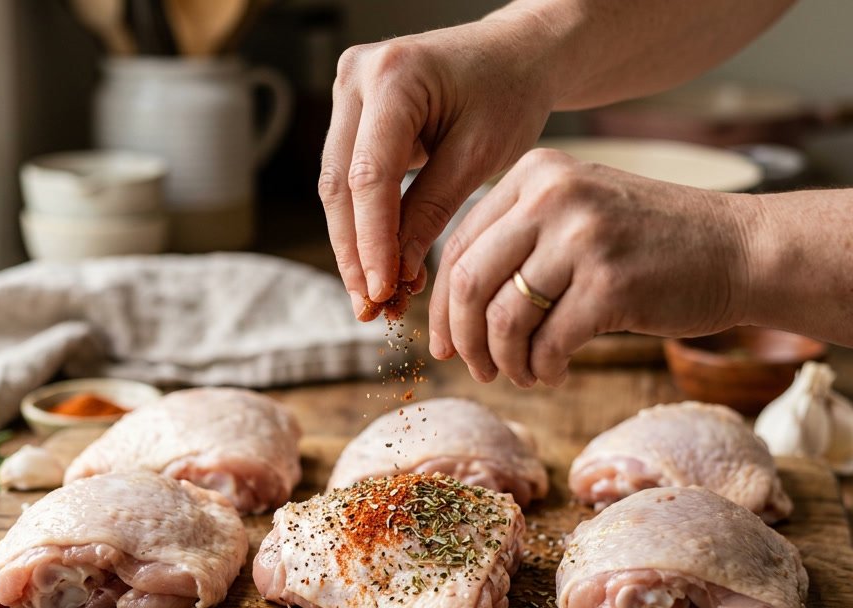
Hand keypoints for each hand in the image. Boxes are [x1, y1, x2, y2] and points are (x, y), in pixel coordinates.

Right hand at [319, 15, 557, 318]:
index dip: (372, 242)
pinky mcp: (351, 112)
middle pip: (340, 184)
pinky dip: (363, 225)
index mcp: (394, 75)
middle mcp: (357, 75)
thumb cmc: (510, 93)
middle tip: (371, 308)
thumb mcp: (480, 155)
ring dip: (353, 247)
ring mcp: (348, 91)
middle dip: (354, 253)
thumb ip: (432, 211)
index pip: (370, 177)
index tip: (384, 293)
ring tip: (375, 300)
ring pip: (336, 187)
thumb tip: (398, 275)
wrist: (516, 54)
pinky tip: (378, 268)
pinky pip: (349, 178)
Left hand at [430, 148, 757, 385]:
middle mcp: (554, 196)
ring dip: (504, 362)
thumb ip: (517, 241)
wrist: (740, 249)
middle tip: (477, 370)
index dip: (441, 306)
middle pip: (467, 283)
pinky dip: (541, 370)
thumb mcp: (578, 213)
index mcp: (536, 174)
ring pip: (501, 319)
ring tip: (522, 374)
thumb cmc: (651, 243)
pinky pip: (546, 344)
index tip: (445, 344)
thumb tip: (450, 311)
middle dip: (462, 340)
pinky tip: (553, 373)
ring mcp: (583, 238)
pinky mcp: (611, 285)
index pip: (457, 246)